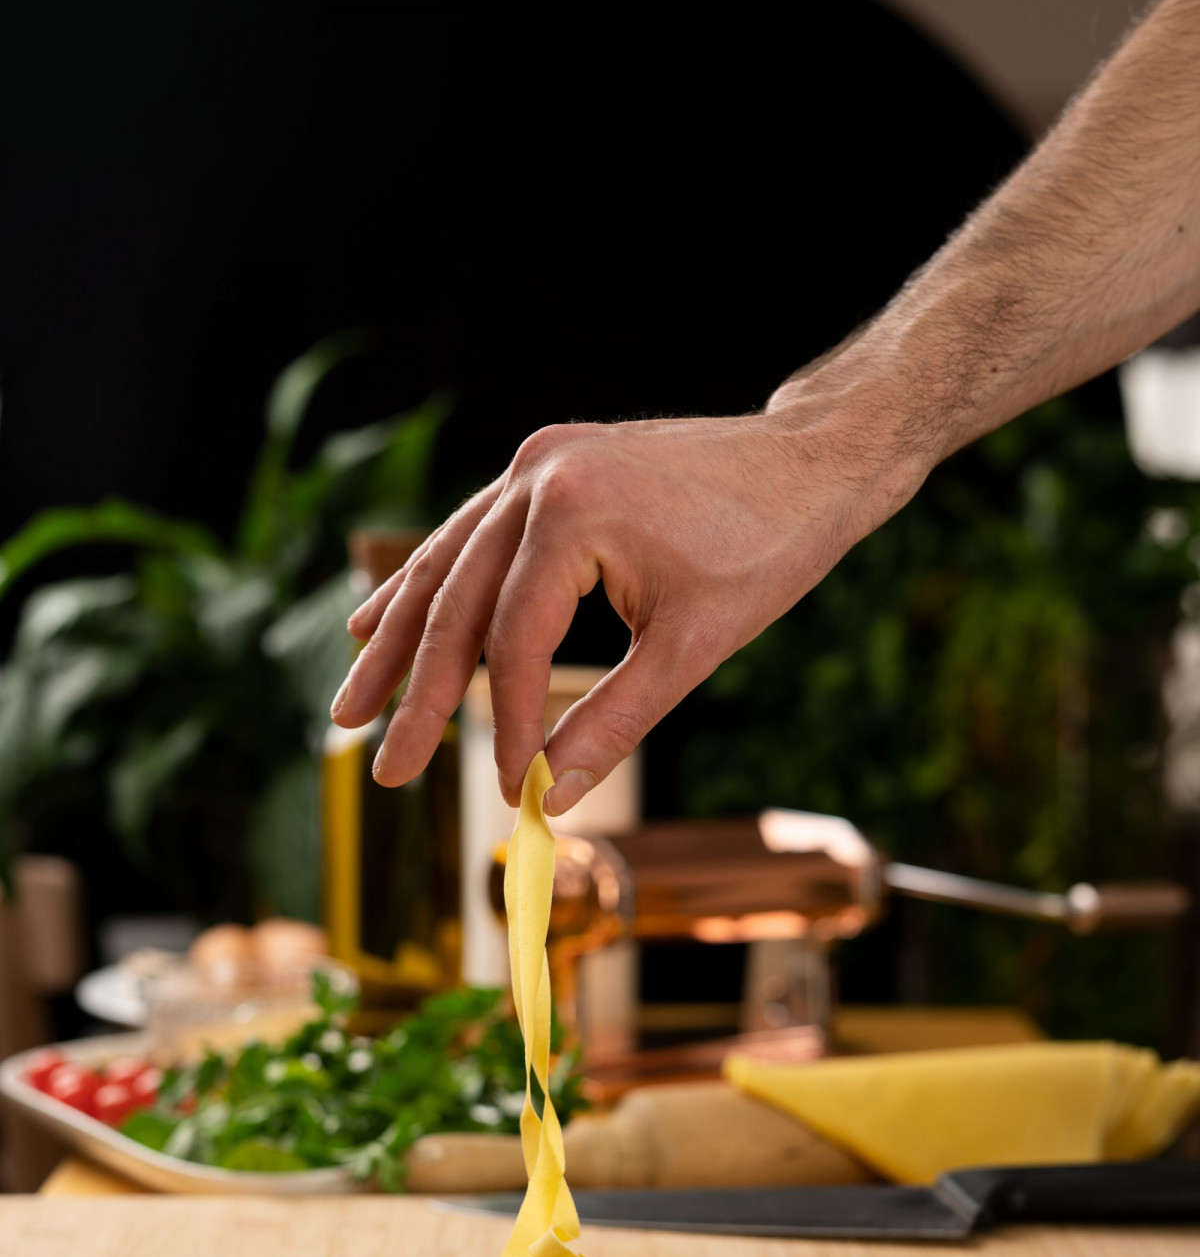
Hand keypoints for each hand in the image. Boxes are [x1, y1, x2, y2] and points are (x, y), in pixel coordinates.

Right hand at [329, 389, 927, 814]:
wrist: (810, 460)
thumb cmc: (767, 547)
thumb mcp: (692, 647)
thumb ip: (615, 722)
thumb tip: (556, 797)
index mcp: (573, 512)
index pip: (513, 643)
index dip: (506, 726)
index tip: (512, 790)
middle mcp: (535, 475)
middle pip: (456, 605)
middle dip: (416, 697)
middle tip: (381, 771)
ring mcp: (533, 465)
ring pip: (447, 568)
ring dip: (399, 642)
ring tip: (352, 707)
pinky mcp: (543, 468)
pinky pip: (469, 538)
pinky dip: (430, 587)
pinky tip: (376, 623)